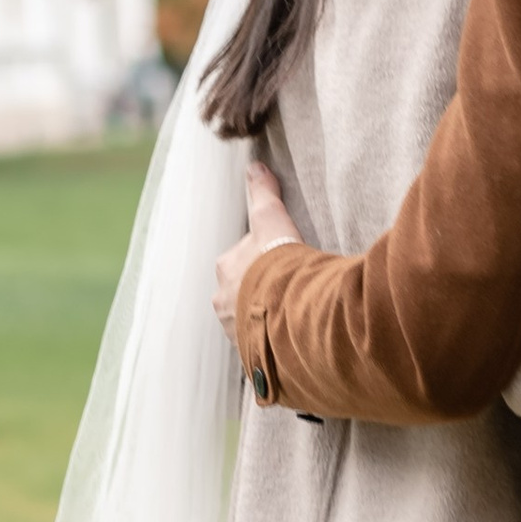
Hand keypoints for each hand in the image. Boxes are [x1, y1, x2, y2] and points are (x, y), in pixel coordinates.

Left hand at [212, 159, 301, 351]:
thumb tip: (255, 167)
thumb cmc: (279, 267)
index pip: (245, 259)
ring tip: (296, 314)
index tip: (287, 261)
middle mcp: (223, 302)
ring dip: (270, 316)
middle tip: (294, 287)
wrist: (290, 314)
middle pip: (245, 289)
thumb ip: (264, 195)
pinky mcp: (251, 355)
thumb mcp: (273, 223)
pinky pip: (263, 344)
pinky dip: (276, 341)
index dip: (268, 257)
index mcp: (226, 270)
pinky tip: (295, 337)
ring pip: (252, 318)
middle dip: (263, 289)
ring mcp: (236, 331)